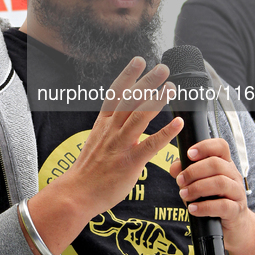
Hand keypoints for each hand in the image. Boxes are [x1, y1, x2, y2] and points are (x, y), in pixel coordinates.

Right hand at [62, 57, 182, 218]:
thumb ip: (111, 129)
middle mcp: (111, 130)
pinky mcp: (129, 162)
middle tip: (163, 68)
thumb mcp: (96, 142)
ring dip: (157, 100)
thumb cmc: (88, 171)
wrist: (76, 193)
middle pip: (130, 100)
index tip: (139, 60)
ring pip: (139, 116)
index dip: (128, 75)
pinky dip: (165, 133)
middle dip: (147, 81)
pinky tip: (178, 123)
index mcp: (103, 124)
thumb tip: (123, 121)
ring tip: (172, 87)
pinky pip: (150, 145)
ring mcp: (119, 145)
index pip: (115, 93)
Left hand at [169, 138, 251, 253]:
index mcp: (225, 164)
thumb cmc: (213, 199)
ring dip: (197, 188)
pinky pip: (222, 205)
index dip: (204, 146)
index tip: (189, 154)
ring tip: (184, 195)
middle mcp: (234, 175)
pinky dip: (204, 207)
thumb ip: (186, 172)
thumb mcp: (199, 183)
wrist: (233, 226)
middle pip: (216, 164)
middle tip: (180, 180)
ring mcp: (237, 193)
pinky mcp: (236, 210)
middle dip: (194, 171)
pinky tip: (192, 209)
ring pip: (220, 183)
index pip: (221, 146)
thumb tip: (175, 168)